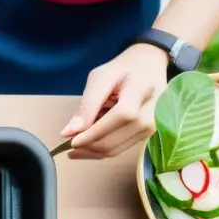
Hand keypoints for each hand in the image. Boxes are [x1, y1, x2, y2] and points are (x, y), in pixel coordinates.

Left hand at [62, 43, 169, 159]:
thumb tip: (68, 133)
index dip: (92, 134)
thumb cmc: (124, 70)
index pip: (119, 118)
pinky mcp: (147, 136)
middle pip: (114, 141)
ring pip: (115, 150)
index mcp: (141, 91)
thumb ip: (87, 105)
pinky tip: (89, 142)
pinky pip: (119, 150)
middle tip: (67, 144)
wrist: (150, 67)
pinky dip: (100, 150)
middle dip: (86, 147)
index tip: (69, 141)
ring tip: (77, 142)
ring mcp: (151, 127)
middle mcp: (151, 114)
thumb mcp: (101, 78)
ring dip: (91, 151)